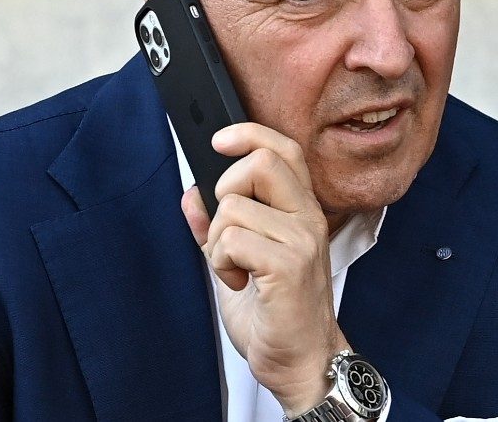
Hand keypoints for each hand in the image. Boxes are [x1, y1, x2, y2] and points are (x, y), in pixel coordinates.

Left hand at [181, 122, 349, 416]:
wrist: (300, 362)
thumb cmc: (275, 313)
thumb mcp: (238, 261)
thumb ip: (216, 227)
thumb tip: (190, 195)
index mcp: (301, 210)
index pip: (283, 149)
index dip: (248, 134)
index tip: (218, 141)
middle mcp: (307, 218)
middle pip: (261, 162)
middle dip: (225, 189)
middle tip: (227, 229)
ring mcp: (302, 240)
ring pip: (233, 207)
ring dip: (217, 242)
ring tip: (235, 269)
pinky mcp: (289, 266)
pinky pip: (232, 239)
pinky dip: (221, 263)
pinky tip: (239, 282)